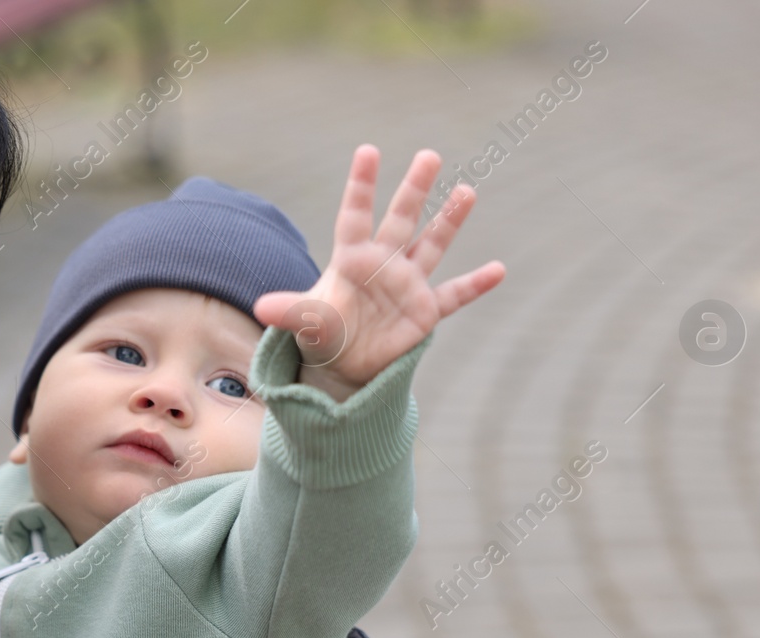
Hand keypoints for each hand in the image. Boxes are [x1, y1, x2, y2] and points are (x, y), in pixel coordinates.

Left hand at [254, 145, 504, 401]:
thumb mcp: (306, 322)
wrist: (344, 364)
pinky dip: (475, 285)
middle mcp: (382, 264)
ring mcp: (407, 285)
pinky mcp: (424, 312)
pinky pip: (454, 295)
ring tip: (466, 192)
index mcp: (351, 259)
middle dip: (414, 190)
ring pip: (430, 246)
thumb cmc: (323, 333)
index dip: (361, 186)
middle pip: (400, 220)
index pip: (355, 216)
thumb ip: (290, 311)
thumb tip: (261, 307)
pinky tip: (498, 270)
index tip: (368, 151)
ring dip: (448, 221)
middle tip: (429, 155)